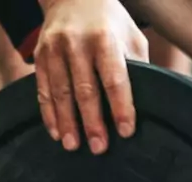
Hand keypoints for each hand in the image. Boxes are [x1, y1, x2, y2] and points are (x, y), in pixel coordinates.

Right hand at [34, 0, 149, 154]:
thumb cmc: (111, 23)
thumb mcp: (131, 38)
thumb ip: (137, 67)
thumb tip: (150, 102)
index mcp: (105, 39)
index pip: (114, 79)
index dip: (121, 106)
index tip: (125, 131)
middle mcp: (76, 43)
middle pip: (85, 89)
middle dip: (92, 122)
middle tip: (99, 148)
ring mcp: (55, 48)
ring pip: (61, 92)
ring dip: (67, 122)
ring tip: (73, 146)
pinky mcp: (40, 55)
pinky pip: (43, 88)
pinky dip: (49, 113)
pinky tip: (56, 132)